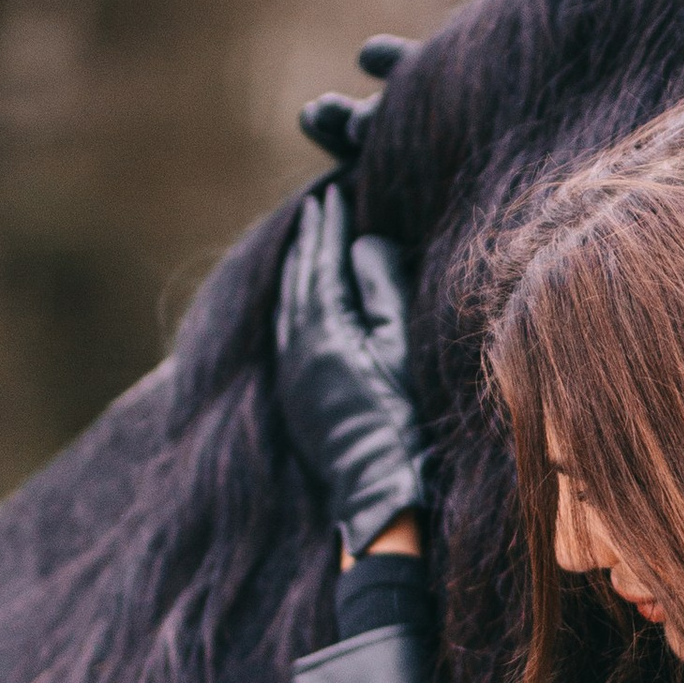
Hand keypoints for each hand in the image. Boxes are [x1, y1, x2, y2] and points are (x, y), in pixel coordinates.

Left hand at [275, 182, 425, 556]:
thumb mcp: (400, 343)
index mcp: (321, 328)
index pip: (320, 262)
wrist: (377, 488)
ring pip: (285, 306)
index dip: (328, 226)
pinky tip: (297, 302)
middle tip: (316, 210)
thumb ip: (380, 287)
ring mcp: (291, 374)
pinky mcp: (294, 396)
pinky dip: (289, 304)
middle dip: (307, 241)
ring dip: (295, 271)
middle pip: (296, 280)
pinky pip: (283, 334)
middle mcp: (295, 347)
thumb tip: (362, 243)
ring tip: (305, 245)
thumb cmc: (399, 415)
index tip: (333, 194)